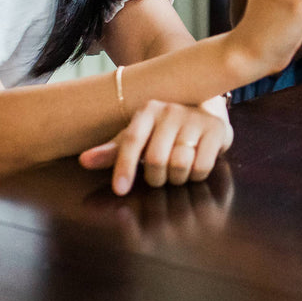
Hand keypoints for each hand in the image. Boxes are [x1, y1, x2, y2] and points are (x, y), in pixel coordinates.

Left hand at [79, 98, 233, 195]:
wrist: (205, 112)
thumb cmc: (163, 132)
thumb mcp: (138, 138)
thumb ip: (111, 152)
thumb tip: (85, 160)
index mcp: (147, 111)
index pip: (131, 141)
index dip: (124, 167)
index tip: (120, 190)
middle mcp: (171, 110)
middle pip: (156, 159)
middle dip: (155, 177)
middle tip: (159, 177)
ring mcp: (195, 119)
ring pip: (179, 164)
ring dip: (176, 178)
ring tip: (176, 171)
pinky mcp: (216, 130)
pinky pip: (201, 167)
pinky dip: (195, 176)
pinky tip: (194, 167)